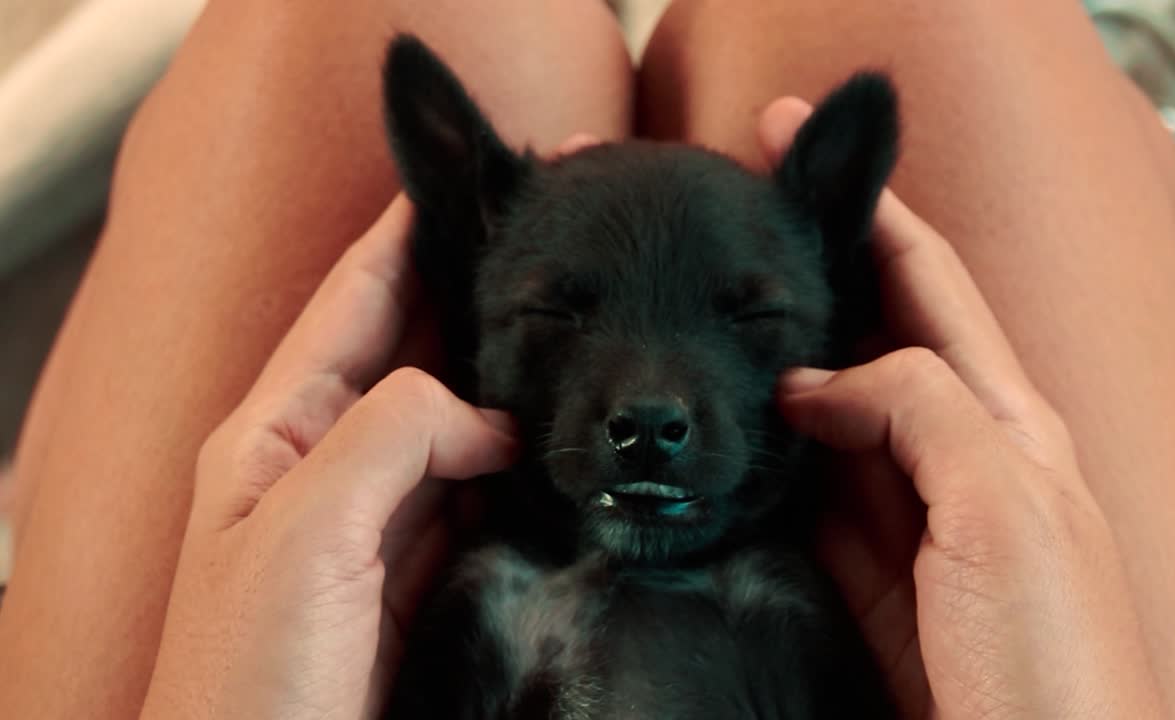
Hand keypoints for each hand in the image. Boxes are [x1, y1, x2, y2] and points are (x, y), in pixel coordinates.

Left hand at [140, 194, 518, 719]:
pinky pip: (478, 498)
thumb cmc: (247, 680)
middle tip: (548, 256)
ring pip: (455, 428)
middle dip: (474, 302)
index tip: (463, 183)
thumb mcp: (304, 530)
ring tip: (571, 336)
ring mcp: (377, 523)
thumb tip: (488, 416)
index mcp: (277, 434)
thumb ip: (391, 438)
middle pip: (413, 355)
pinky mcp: (420, 576)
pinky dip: (518, 470)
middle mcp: (328, 466)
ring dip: (506, 388)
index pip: (353, 303)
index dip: (405, 237)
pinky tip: (558, 450)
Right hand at [762, 98, 1163, 717]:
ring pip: (830, 416)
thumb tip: (822, 379)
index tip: (791, 148)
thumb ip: (922, 415)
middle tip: (728, 228)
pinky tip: (727, 442)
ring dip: (776, 368)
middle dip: (805, 278)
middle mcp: (956, 458)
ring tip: (711, 320)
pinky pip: (805, 495)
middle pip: (871, 339)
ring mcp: (907, 518)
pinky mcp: (866, 578)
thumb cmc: (1056, 664)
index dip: (865, 212)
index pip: (927, 285)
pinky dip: (764, 460)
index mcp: (1007, 424)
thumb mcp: (1005, 509)